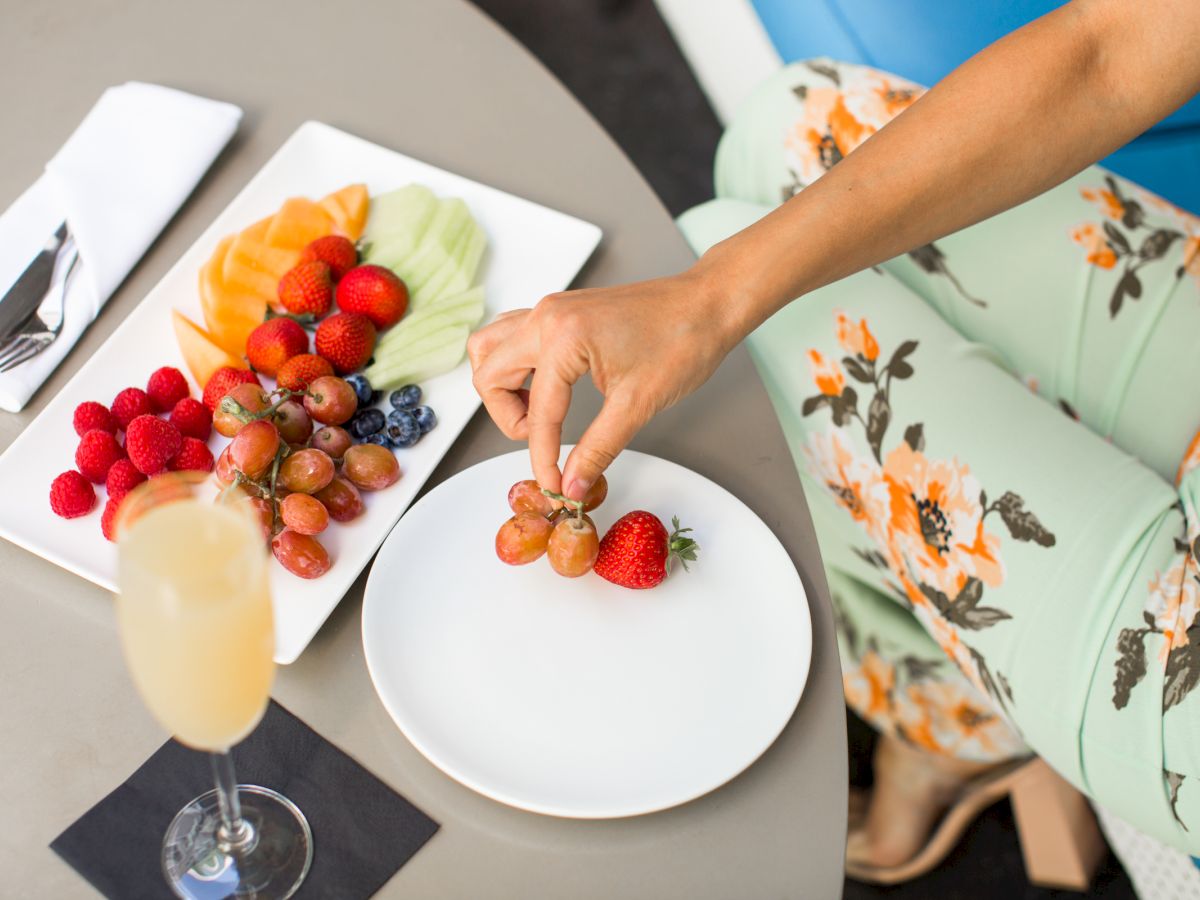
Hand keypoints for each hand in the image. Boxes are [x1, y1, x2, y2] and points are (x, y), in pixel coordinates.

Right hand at [467, 265, 738, 499]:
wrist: (709, 304)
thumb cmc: (682, 342)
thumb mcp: (637, 405)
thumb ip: (597, 450)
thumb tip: (572, 486)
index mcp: (563, 337)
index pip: (538, 413)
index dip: (543, 459)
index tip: (555, 489)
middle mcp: (546, 317)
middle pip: (489, 375)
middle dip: (509, 420)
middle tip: (543, 443)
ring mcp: (550, 310)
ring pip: (490, 349)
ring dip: (502, 388)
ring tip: (538, 414)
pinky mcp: (560, 312)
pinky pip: (513, 336)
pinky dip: (515, 366)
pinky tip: (544, 389)